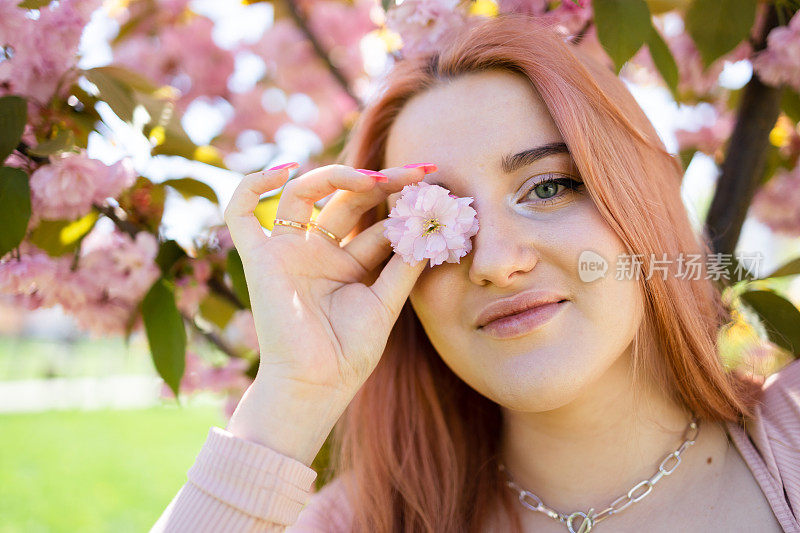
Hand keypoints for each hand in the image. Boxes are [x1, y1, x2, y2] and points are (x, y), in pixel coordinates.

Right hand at [223, 163, 432, 403]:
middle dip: (380, 182)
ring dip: (335, 176)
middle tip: (414, 172)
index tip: (432, 181)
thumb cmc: (350, 353)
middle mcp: (318, 251)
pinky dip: (251, 186)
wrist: (316, 385)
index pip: (374, 219)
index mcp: (348, 263)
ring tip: (371, 179)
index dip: (400, 199)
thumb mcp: (386, 302)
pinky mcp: (259, 258)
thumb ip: (404, 265)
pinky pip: (240, 213)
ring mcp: (288, 251)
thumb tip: (429, 226)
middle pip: (346, 200)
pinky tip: (283, 170)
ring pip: (303, 194)